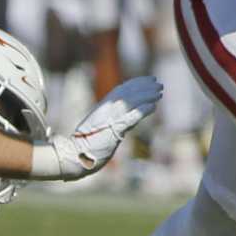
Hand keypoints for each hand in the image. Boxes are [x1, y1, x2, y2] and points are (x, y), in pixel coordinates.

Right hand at [37, 76, 162, 178]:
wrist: (76, 156)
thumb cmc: (87, 145)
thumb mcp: (100, 127)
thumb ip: (112, 119)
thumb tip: (127, 116)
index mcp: (102, 108)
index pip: (121, 90)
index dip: (135, 83)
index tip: (149, 79)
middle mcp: (105, 110)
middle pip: (127, 94)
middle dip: (144, 87)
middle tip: (158, 83)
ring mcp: (109, 120)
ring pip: (130, 103)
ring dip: (146, 96)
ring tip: (159, 92)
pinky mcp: (112, 131)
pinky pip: (129, 119)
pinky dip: (141, 111)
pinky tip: (153, 107)